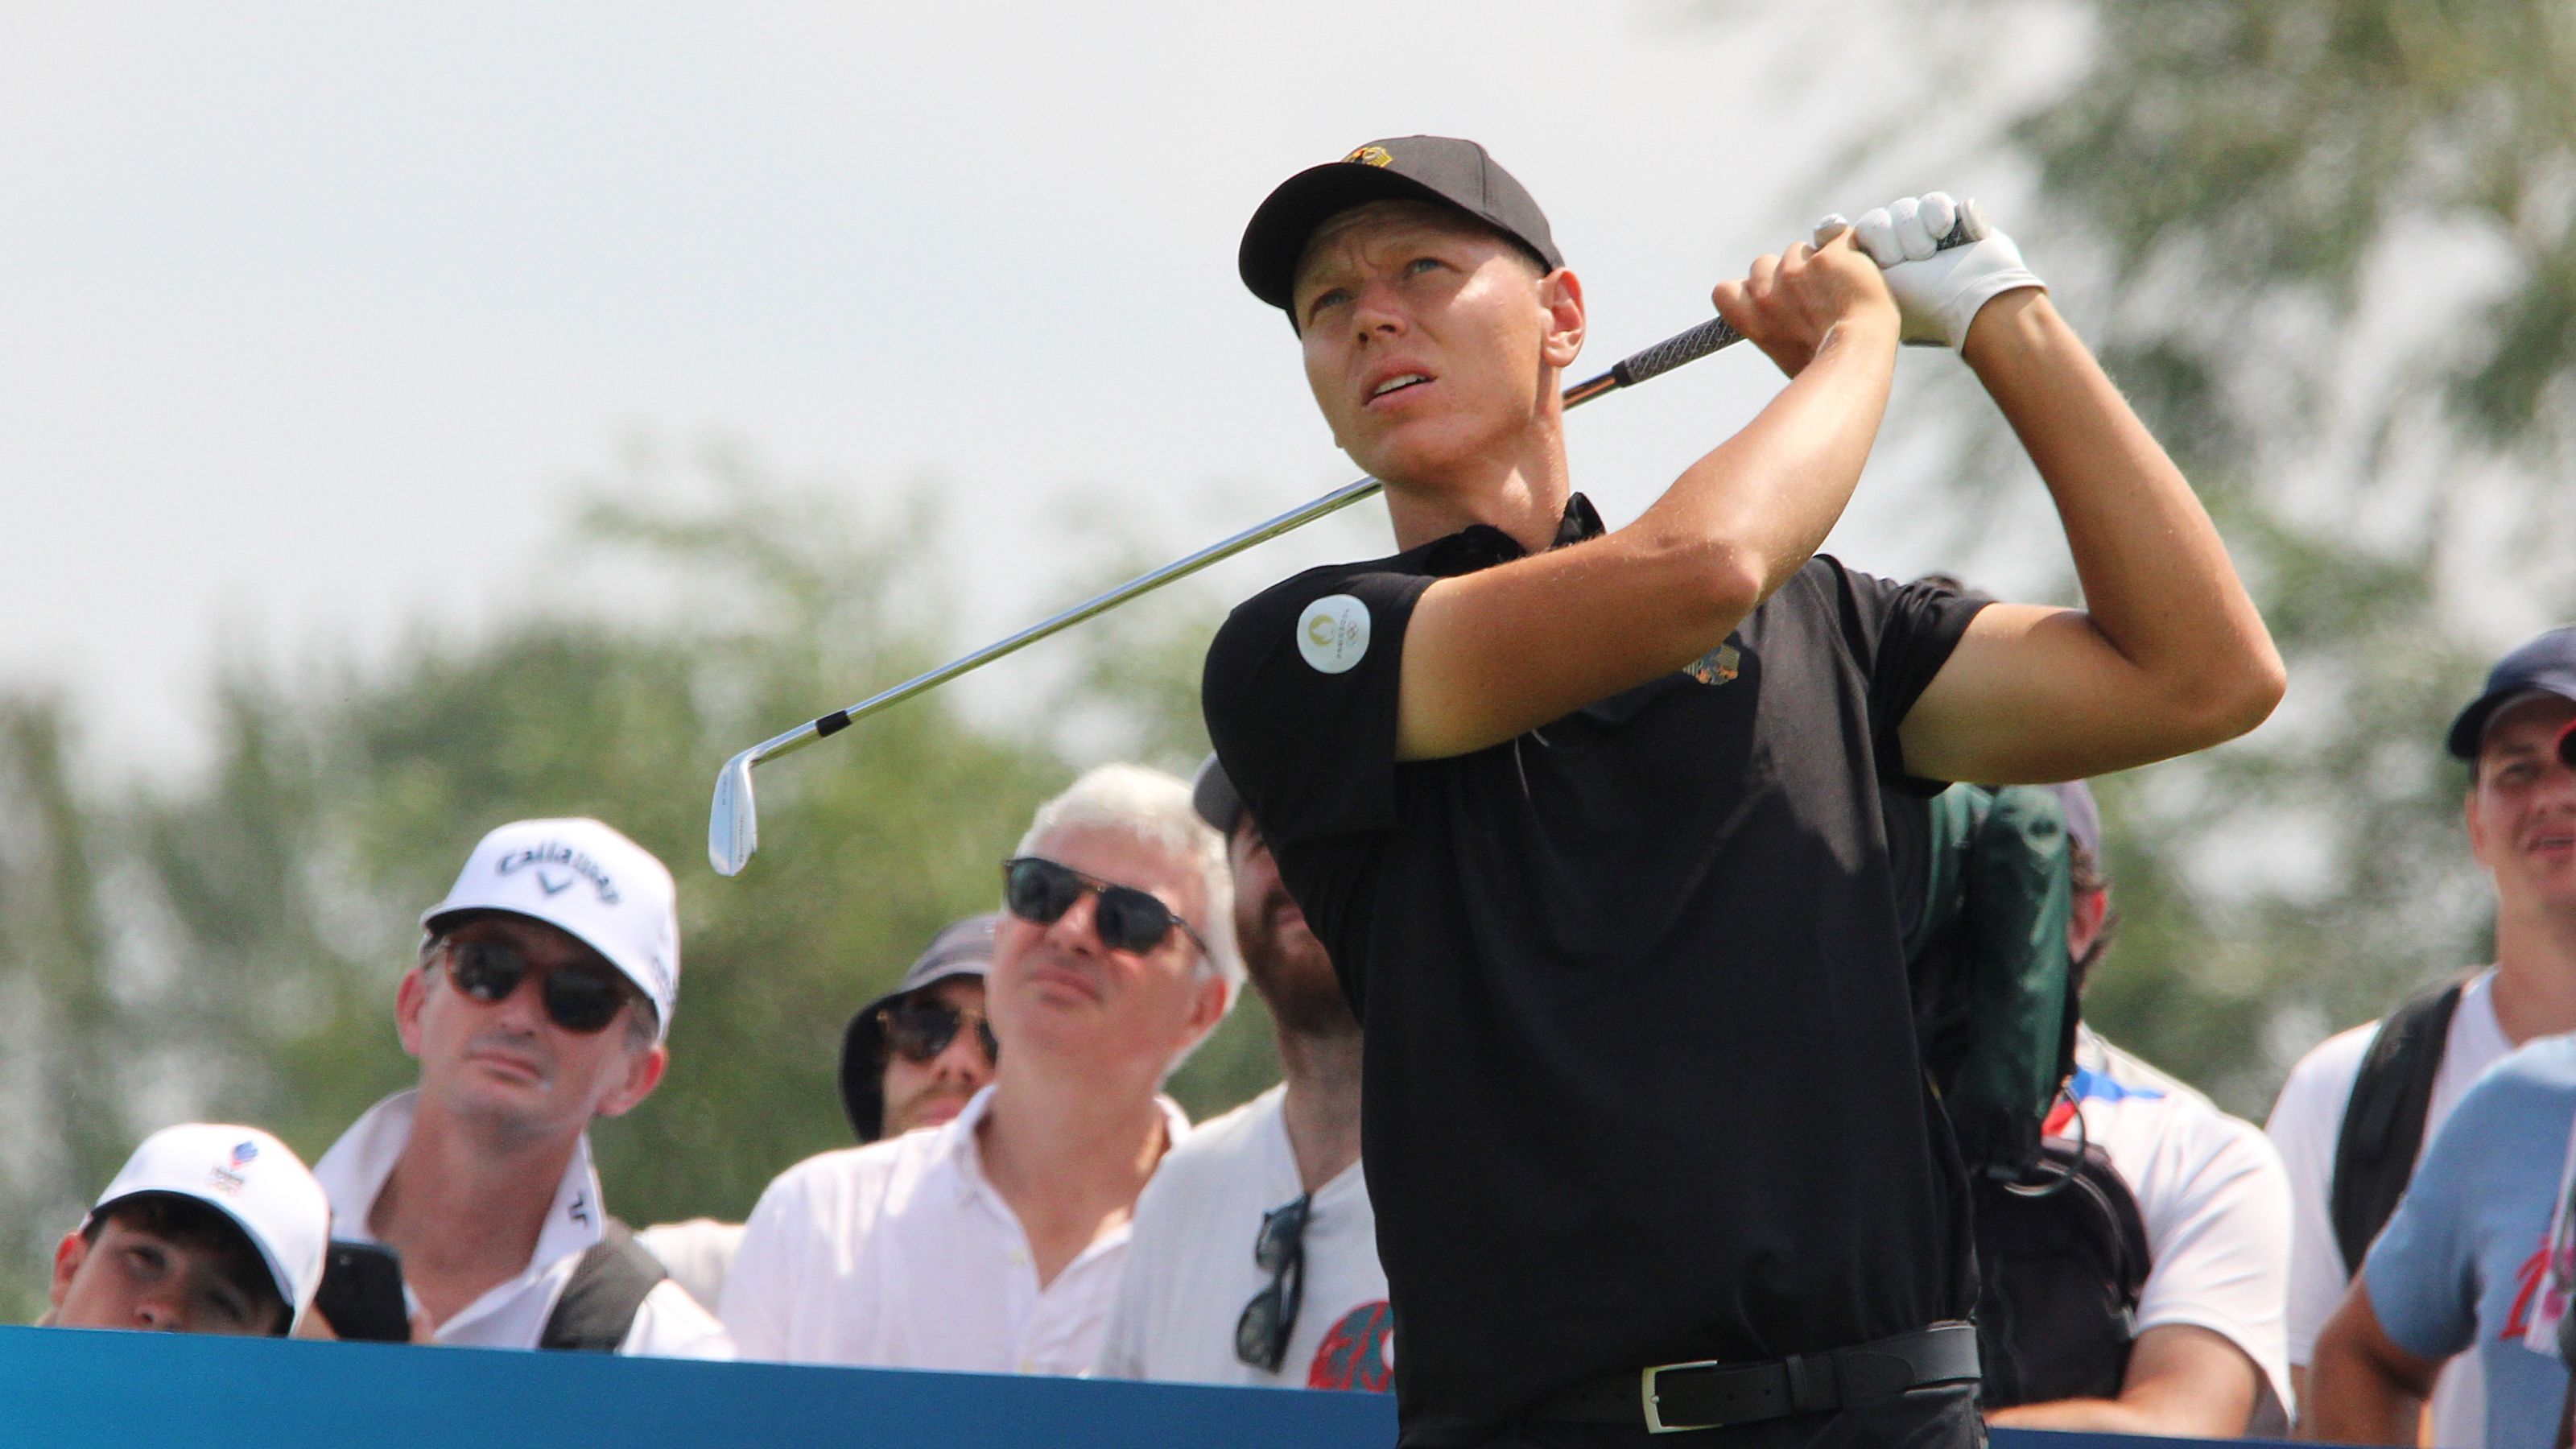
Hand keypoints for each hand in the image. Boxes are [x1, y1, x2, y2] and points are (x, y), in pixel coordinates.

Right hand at [1710, 229, 1897, 375]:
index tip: (1764, 301)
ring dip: (1814, 263)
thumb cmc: (1828, 366)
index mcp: (1753, 319)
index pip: (1724, 290)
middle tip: (1811, 300)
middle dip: (1782, 275)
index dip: (1744, 291)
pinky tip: (1856, 270)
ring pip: (1799, 250)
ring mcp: (1798, 269)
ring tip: (1839, 292)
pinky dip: (1847, 248)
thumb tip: (1787, 322)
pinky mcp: (1830, 254)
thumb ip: (1774, 328)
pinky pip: (1837, 236)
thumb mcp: (1784, 355)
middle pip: (1762, 263)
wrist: (1860, 355)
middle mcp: (1768, 291)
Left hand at [1813, 193, 2043, 348]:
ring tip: (1926, 255)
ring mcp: (1924, 231)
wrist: (1976, 306)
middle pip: (1875, 221)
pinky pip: (1931, 202)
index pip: (1846, 236)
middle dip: (1887, 241)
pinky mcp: (1951, 217)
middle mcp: (1896, 245)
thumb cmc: (1923, 310)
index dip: (1840, 232)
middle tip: (1901, 261)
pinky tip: (1944, 233)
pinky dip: (1936, 214)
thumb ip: (1838, 277)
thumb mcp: (1871, 296)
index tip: (1834, 230)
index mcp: (1873, 266)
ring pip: (1901, 211)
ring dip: (1911, 233)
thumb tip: (1811, 251)